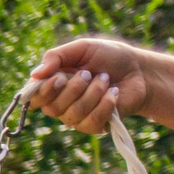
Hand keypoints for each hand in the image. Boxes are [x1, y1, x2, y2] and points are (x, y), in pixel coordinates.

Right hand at [29, 38, 154, 133]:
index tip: (59, 78)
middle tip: (89, 73)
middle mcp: (59, 104)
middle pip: (52, 108)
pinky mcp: (93, 126)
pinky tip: (113, 93)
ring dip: (94, 93)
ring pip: (74, 114)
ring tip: (106, 79)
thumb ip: (56, 56)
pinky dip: (106, 103)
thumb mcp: (82, 48)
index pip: (33, 98)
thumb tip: (35, 75)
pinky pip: (91, 121)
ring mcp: (75, 117)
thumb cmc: (109, 57)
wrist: (139, 70)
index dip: (43, 91)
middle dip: (75, 88)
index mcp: (52, 85)